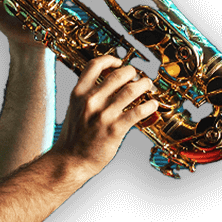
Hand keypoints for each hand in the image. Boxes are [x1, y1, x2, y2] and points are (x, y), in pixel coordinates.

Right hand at [57, 54, 161, 174]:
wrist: (69, 161)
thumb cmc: (73, 138)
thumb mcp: (74, 109)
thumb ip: (87, 96)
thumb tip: (108, 84)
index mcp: (78, 94)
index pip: (94, 65)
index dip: (110, 59)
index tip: (118, 62)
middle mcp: (91, 100)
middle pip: (118, 74)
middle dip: (133, 73)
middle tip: (138, 77)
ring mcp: (104, 114)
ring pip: (131, 90)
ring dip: (144, 85)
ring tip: (148, 86)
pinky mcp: (115, 129)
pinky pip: (138, 111)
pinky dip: (149, 106)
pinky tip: (152, 105)